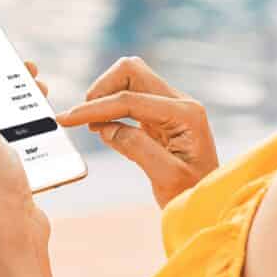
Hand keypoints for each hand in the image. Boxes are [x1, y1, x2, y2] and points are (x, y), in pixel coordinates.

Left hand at [0, 61, 38, 226]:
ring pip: (6, 127)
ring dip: (24, 109)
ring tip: (42, 97)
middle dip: (8, 90)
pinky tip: (48, 128)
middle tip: (31, 77)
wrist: (16, 229)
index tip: (2, 58)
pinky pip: (21, 147)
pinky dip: (34, 133)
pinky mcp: (8, 179)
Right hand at [55, 57, 216, 207]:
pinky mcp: (161, 116)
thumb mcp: (166, 177)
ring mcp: (171, 107)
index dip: (95, 108)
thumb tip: (106, 128)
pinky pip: (131, 98)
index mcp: (186, 114)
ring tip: (91, 124)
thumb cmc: (193, 195)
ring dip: (106, 96)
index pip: (131, 99)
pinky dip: (112, 107)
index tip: (67, 119)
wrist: (209, 204)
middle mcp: (180, 103)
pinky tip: (103, 127)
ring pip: (130, 79)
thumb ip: (137, 148)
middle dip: (101, 89)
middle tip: (82, 117)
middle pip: (132, 71)